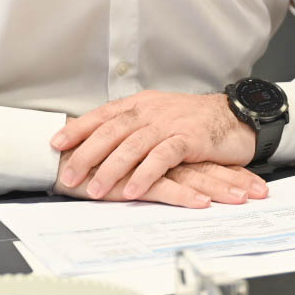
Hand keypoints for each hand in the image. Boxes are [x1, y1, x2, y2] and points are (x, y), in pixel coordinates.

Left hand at [51, 91, 260, 200]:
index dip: (79, 128)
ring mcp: (171, 123)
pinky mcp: (189, 139)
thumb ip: (135, 128)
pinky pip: (162, 157)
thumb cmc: (197, 123)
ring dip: (111, 168)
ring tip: (95, 190)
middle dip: (87, 153)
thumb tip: (102, 144)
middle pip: (112, 130)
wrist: (238, 117)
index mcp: (143, 104)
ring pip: (133, 144)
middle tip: (68, 175)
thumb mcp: (162, 118)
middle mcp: (153, 110)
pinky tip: (133, 190)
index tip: (56, 144)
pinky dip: (145, 174)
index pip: (104, 114)